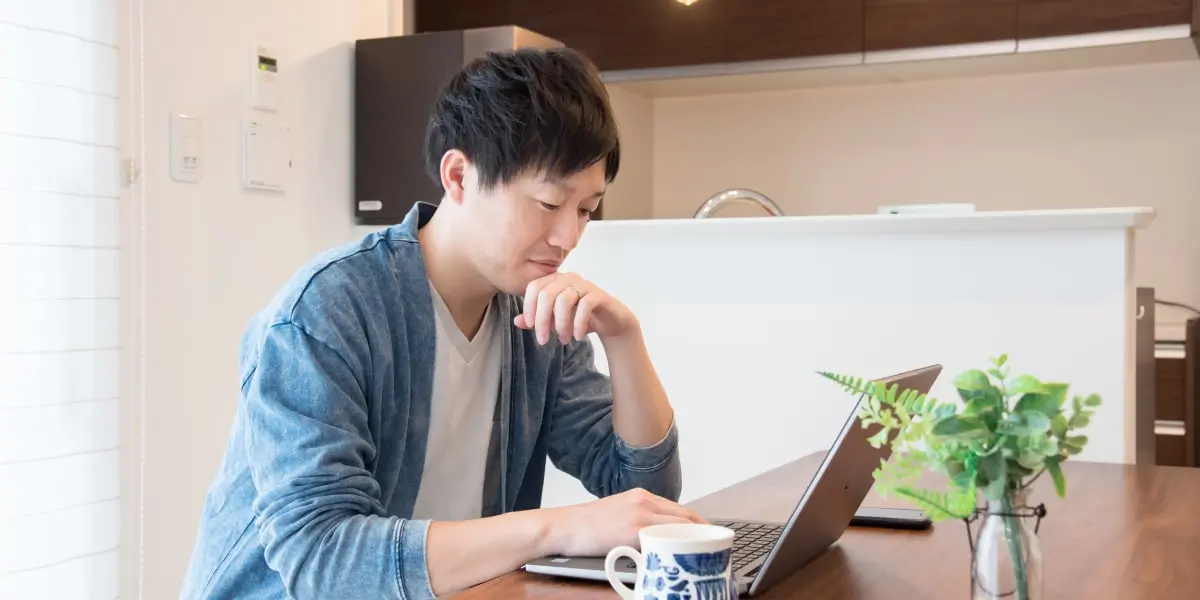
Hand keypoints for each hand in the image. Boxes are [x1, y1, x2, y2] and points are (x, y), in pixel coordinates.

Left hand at [514, 272, 637, 344]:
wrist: (610, 321)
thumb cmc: (579, 318)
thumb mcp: (555, 321)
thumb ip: (537, 320)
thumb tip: (517, 322)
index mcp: (555, 280)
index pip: (534, 287)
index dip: (529, 307)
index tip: (531, 326)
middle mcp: (568, 278)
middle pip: (547, 295)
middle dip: (542, 320)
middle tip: (543, 340)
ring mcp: (585, 284)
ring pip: (564, 300)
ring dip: (561, 324)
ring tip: (563, 340)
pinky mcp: (599, 294)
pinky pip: (585, 306)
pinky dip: (579, 324)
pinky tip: (578, 336)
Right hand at [543, 488, 706, 556]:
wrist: (562, 526)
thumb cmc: (585, 525)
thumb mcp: (616, 512)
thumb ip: (638, 518)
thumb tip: (658, 535)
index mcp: (641, 496)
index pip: (679, 509)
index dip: (698, 523)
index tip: (708, 534)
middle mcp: (644, 502)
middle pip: (686, 516)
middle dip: (703, 531)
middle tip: (715, 546)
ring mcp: (640, 516)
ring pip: (681, 525)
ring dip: (696, 539)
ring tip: (707, 552)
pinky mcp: (633, 532)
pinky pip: (664, 539)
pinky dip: (678, 547)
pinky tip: (685, 557)